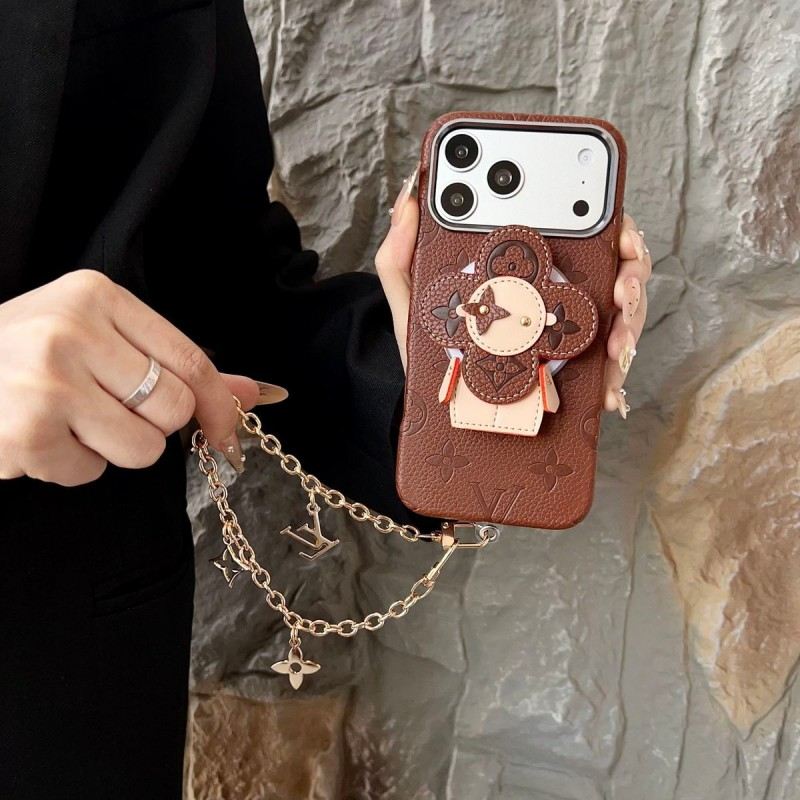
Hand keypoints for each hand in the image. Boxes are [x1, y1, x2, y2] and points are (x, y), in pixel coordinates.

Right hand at [0, 269, 279, 485]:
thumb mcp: (94, 342)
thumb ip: (173, 366)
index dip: (219, 406)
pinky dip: (71, 468)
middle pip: (173, 407)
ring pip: (143, 448)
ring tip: (68, 424)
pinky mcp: (28, 430)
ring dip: (112, 450)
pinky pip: (91, 472)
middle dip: (151, 427)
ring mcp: (47, 379)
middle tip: (106, 414)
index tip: (228, 436)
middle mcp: (72, 328)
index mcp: (96, 296)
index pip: (190, 358)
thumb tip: (253, 393)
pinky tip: (37, 440)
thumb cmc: (20, 359)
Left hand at [375, 168, 650, 416]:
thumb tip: (410, 193)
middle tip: (622, 289)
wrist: (438, 406)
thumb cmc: (431, 347)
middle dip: (633, 271)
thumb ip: (401, 252)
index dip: (610, 219)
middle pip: (615, 264)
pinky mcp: (576, 368)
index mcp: (525, 262)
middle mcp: (557, 288)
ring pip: (622, 314)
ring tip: (616, 343)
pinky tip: (608, 391)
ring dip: (631, 323)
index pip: (577, 224)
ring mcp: (570, 328)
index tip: (619, 229)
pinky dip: (615, 376)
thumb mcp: (412, 301)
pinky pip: (608, 367)